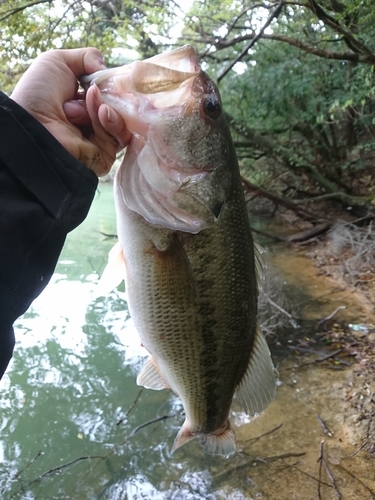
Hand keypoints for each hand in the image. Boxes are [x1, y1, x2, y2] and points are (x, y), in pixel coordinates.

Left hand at [11, 48, 130, 175]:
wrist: (33, 124)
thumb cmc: (38, 94)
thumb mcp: (58, 61)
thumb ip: (87, 57)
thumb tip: (106, 69)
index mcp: (82, 103)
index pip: (110, 94)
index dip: (114, 85)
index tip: (114, 78)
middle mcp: (91, 122)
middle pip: (119, 108)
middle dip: (110, 95)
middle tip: (96, 90)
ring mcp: (99, 140)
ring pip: (120, 121)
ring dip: (107, 106)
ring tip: (91, 100)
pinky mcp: (104, 156)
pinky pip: (119, 137)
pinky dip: (111, 121)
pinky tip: (101, 113)